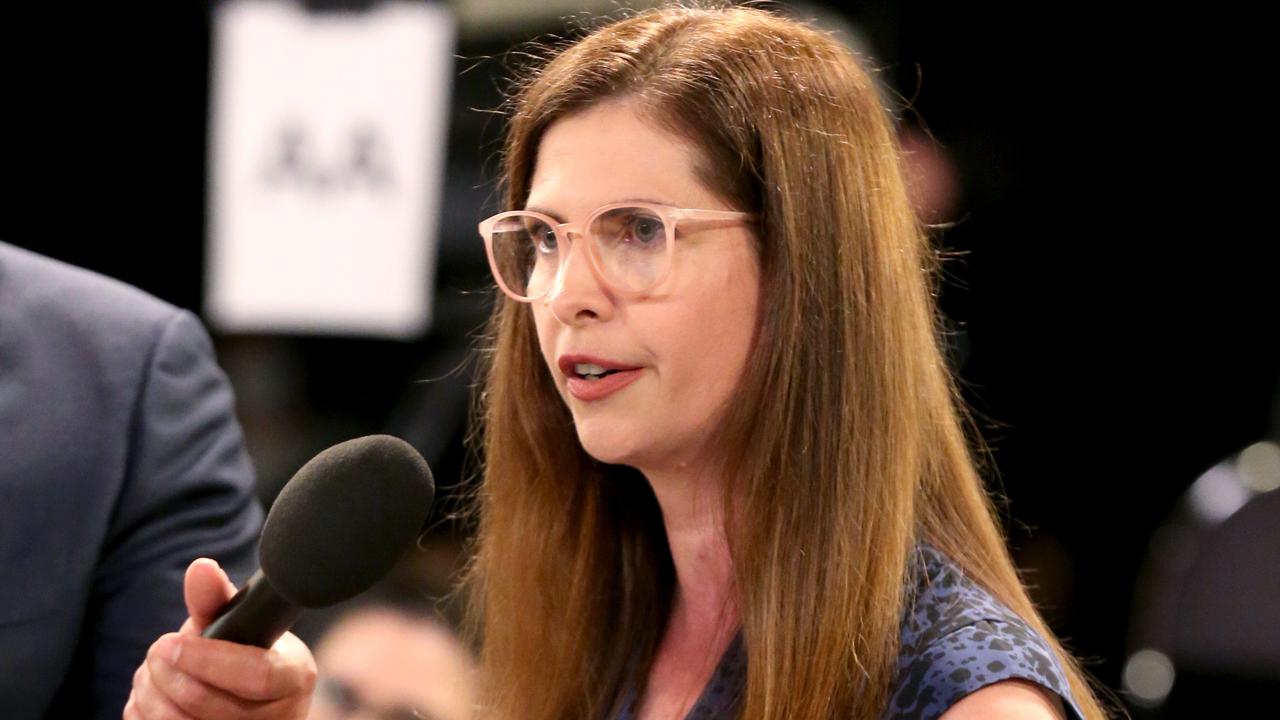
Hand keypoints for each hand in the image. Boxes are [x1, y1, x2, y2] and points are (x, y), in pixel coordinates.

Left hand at [124, 559, 316, 718]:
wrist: (257, 701)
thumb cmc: (246, 656)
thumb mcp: (239, 626)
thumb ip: (216, 599)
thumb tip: (199, 569)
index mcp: (295, 676)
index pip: (256, 676)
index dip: (207, 661)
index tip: (169, 643)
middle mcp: (283, 717)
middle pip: (211, 707)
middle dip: (169, 677)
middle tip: (153, 653)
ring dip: (151, 699)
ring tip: (148, 674)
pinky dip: (145, 718)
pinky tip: (146, 698)